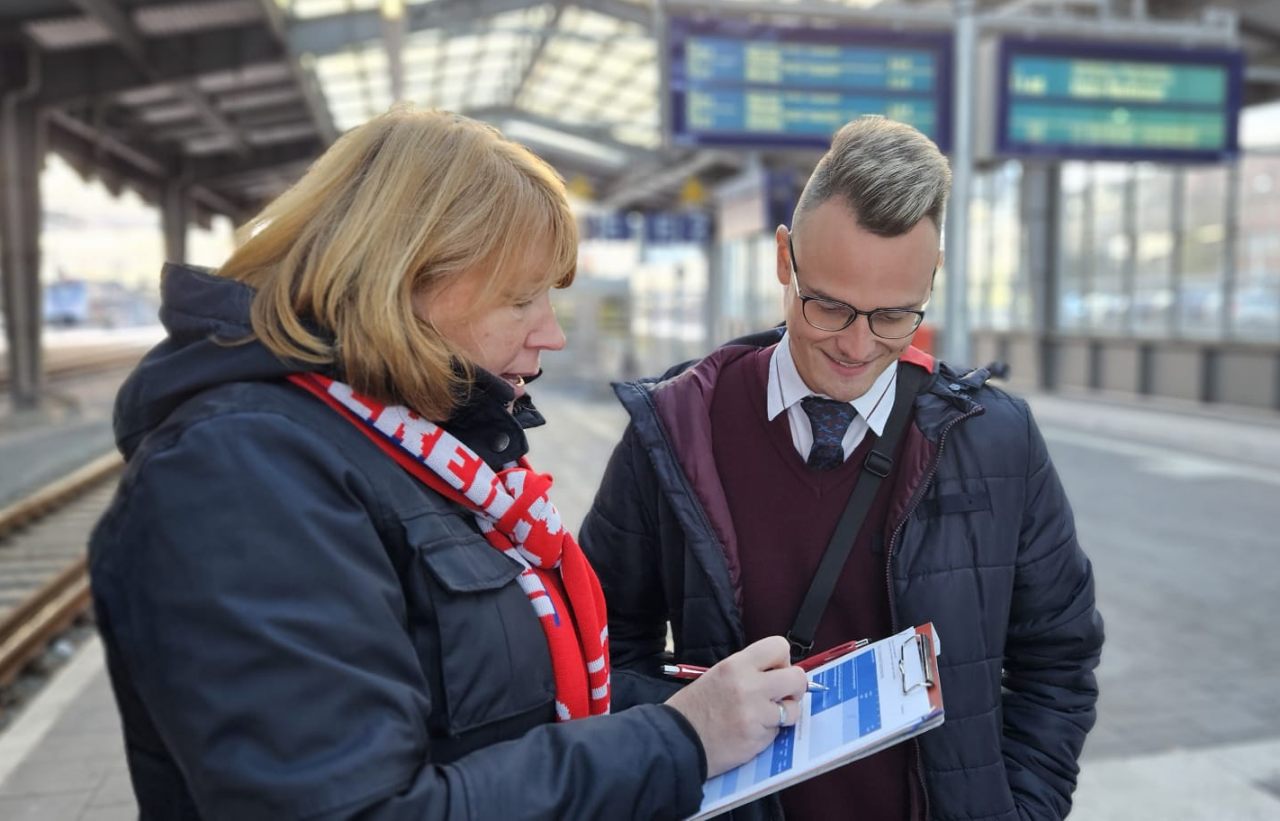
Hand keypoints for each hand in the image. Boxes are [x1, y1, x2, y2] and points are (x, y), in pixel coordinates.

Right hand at [664, 636, 808, 777]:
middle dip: (793, 687)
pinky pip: (779, 732)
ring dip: (784, 714)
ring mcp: (756, 714)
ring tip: (764, 717)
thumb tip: (779, 672)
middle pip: (796, 677)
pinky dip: (769, 733)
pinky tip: (751, 732)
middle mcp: (749, 686)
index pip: (779, 647)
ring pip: (793, 709)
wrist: (678, 739)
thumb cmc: (695, 707)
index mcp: (736, 665)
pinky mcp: (758, 738)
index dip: (782, 660)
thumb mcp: (718, 675)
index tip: (775, 671)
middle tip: (780, 695)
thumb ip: (748, 671)